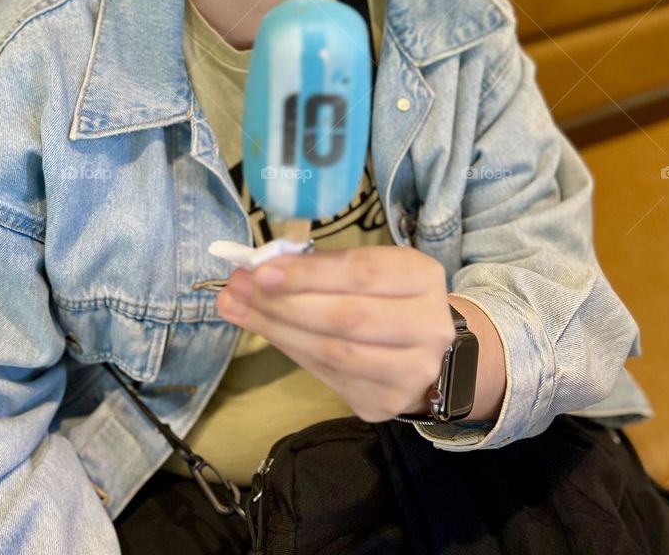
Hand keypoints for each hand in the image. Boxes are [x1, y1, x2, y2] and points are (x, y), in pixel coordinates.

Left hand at [215, 245, 456, 422]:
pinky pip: (329, 378)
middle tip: (239, 289)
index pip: (360, 274)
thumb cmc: (390, 297)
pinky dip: (293, 352)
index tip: (260, 269)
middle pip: (345, 318)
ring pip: (333, 353)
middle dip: (284, 303)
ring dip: (278, 330)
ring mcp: (410, 372)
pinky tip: (268, 333)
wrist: (430, 352)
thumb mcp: (370, 268)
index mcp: (423, 278)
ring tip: (238, 309)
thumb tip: (261, 266)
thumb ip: (324, 267)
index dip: (307, 273)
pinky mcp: (386, 403)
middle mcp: (427, 327)